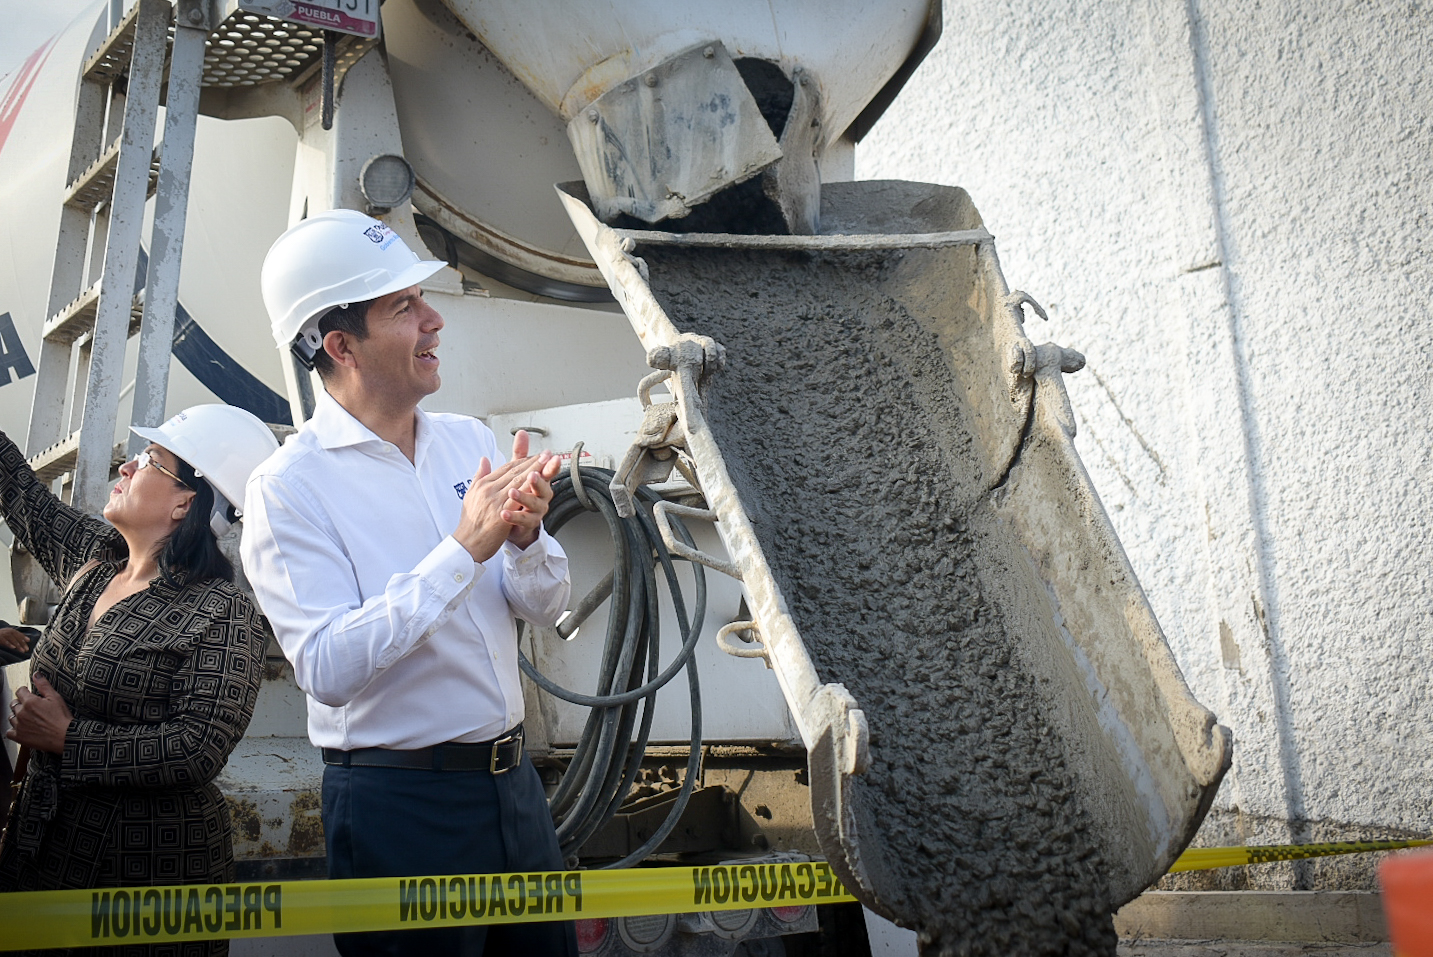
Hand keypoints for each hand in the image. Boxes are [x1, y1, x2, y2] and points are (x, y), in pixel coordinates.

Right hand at [0, 627, 28, 653]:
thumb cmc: (0, 637)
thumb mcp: (6, 637)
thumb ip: (13, 638)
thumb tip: (23, 642)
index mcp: (9, 630)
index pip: (17, 633)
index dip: (23, 636)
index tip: (28, 641)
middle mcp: (6, 631)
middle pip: (16, 636)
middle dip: (22, 643)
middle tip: (26, 649)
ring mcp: (2, 634)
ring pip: (11, 638)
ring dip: (17, 644)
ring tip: (22, 650)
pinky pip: (4, 641)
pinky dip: (9, 644)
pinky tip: (13, 648)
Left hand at [6, 674, 71, 753]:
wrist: (64, 736)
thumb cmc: (61, 717)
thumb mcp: (55, 697)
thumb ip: (43, 685)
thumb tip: (36, 674)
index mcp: (30, 702)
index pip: (19, 692)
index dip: (24, 691)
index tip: (28, 693)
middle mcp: (21, 713)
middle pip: (14, 704)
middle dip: (20, 703)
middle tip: (30, 707)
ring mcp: (19, 725)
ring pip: (11, 717)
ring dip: (16, 716)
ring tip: (26, 718)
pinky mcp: (19, 737)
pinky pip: (9, 732)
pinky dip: (13, 730)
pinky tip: (21, 729)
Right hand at [452, 432, 553, 562]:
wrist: (466, 543)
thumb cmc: (470, 523)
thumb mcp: (471, 494)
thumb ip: (479, 476)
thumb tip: (484, 459)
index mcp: (482, 484)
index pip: (505, 468)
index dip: (522, 460)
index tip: (535, 455)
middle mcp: (488, 489)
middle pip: (514, 472)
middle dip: (532, 461)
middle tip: (546, 454)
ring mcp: (494, 500)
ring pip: (517, 482)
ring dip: (534, 471)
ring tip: (546, 463)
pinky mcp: (500, 513)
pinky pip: (517, 498)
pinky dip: (528, 489)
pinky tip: (538, 484)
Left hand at [500, 431, 560, 549]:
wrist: (514, 523)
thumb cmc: (518, 496)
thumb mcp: (518, 472)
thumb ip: (520, 453)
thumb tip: (522, 433)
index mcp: (539, 482)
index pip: (545, 471)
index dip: (549, 464)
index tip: (550, 455)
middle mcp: (541, 496)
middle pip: (543, 488)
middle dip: (538, 481)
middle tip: (533, 475)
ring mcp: (536, 510)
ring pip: (533, 504)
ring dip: (523, 497)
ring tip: (512, 492)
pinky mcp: (528, 524)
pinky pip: (523, 520)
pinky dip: (513, 517)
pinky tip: (503, 513)